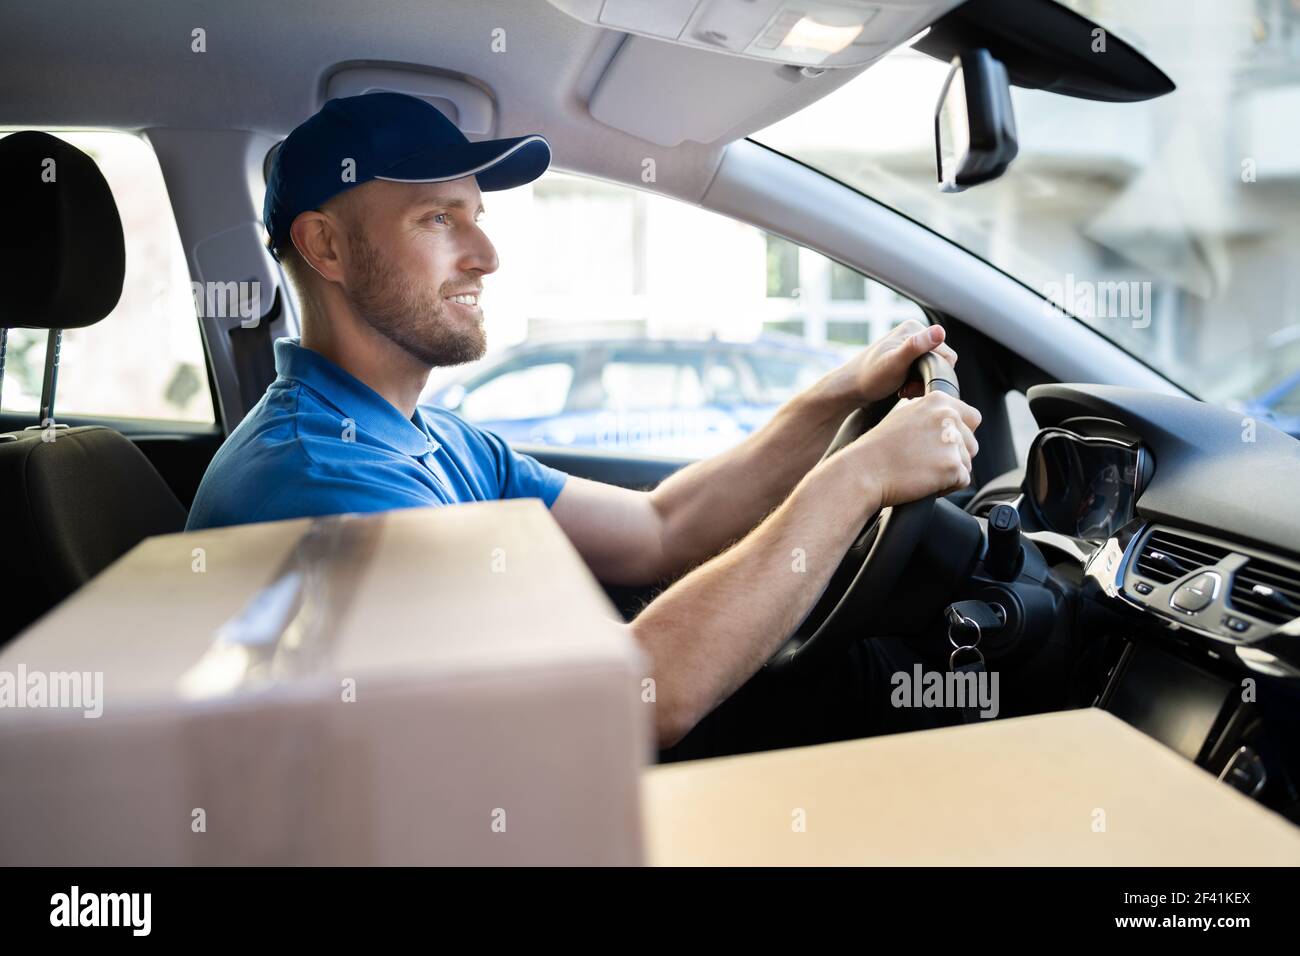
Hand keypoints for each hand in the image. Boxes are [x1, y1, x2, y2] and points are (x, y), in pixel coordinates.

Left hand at [825, 319, 958, 405]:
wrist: (850, 388)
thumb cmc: (869, 378)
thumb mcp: (895, 363)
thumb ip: (916, 347)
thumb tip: (939, 331)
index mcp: (914, 328)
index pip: (945, 354)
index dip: (934, 374)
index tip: (914, 385)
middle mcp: (913, 333)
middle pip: (939, 361)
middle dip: (926, 379)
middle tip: (907, 390)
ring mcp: (909, 344)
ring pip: (932, 368)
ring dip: (921, 383)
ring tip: (904, 390)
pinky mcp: (906, 356)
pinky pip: (922, 371)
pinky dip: (916, 383)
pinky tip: (903, 389)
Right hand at [850, 391, 981, 507]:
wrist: (863, 471)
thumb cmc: (878, 449)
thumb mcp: (907, 417)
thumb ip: (933, 416)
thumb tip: (955, 425)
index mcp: (938, 400)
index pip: (972, 418)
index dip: (959, 435)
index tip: (938, 445)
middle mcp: (948, 416)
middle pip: (971, 443)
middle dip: (954, 456)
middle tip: (924, 461)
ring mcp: (951, 441)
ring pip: (967, 463)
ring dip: (949, 472)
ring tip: (920, 471)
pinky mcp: (952, 466)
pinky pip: (962, 481)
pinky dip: (946, 487)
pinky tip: (922, 481)